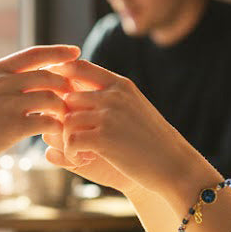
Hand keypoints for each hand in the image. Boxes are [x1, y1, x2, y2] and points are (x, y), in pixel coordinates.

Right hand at [0, 44, 79, 185]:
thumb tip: (21, 76)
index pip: (33, 54)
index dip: (58, 52)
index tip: (76, 52)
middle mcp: (1, 82)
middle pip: (49, 75)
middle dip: (67, 85)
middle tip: (76, 96)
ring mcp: (7, 103)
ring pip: (52, 97)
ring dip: (64, 108)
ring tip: (67, 118)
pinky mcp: (12, 127)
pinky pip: (48, 121)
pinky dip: (58, 127)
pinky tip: (57, 134)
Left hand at [54, 59, 199, 193]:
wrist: (174, 164)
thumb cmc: (151, 139)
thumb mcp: (134, 107)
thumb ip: (109, 95)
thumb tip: (72, 90)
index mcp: (120, 84)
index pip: (78, 66)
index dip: (59, 76)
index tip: (57, 96)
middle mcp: (113, 96)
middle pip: (67, 97)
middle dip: (63, 118)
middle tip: (73, 137)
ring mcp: (109, 116)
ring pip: (66, 120)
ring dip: (66, 139)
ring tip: (79, 152)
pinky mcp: (104, 139)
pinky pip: (71, 140)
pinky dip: (71, 153)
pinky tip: (83, 160)